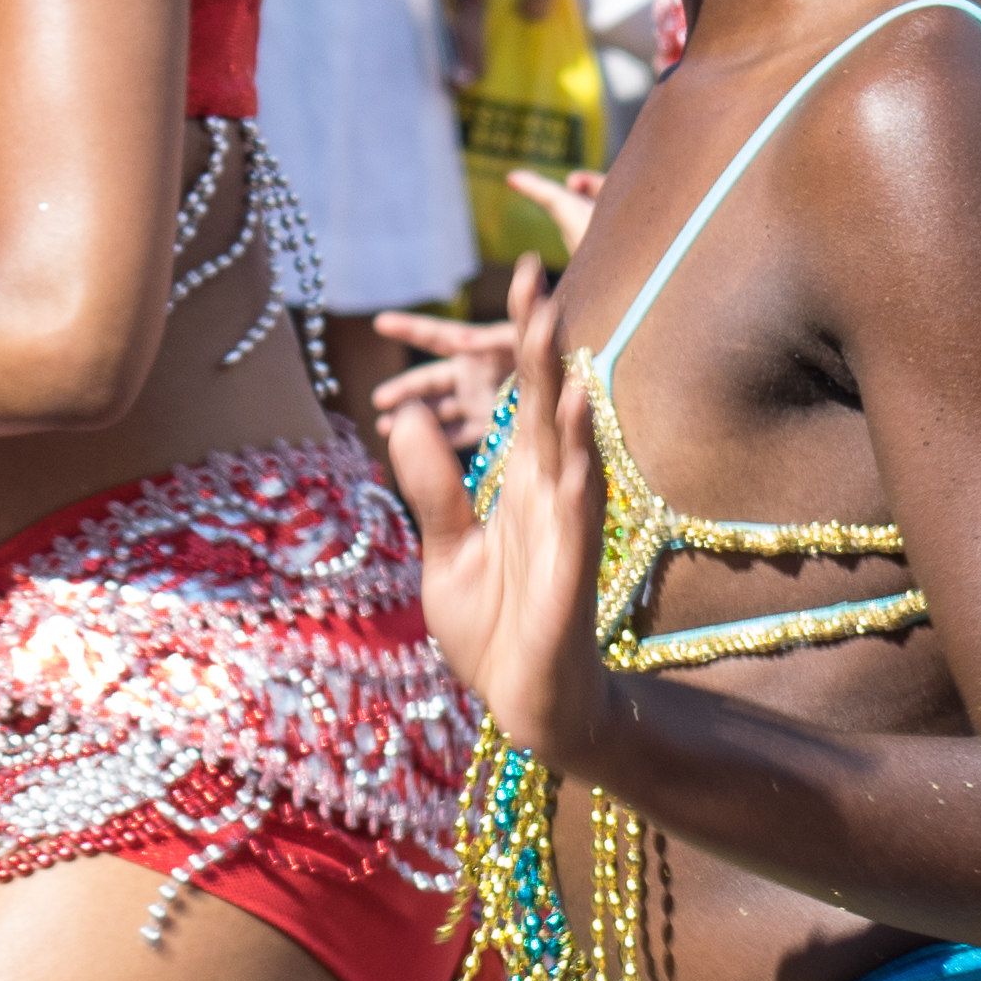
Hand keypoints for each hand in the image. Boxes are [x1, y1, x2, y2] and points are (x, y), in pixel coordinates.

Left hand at [380, 260, 613, 760]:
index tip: (521, 277)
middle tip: (532, 277)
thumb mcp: (444, 548)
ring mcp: (567, 529)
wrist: (520, 703)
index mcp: (523, 485)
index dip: (524, 339)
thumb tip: (402, 417)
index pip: (525, 396)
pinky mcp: (573, 569)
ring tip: (560, 342)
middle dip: (541, 344)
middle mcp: (552, 495)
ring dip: (567, 397)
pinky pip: (579, 511)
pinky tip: (576, 431)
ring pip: (571, 447)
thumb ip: (430, 484)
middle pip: (549, 404)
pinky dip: (579, 469)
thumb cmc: (493, 631)